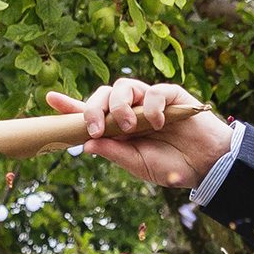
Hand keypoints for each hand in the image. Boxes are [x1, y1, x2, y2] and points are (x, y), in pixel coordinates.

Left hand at [46, 80, 234, 191]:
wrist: (203, 165)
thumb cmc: (170, 167)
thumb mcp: (136, 165)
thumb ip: (114, 152)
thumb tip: (87, 143)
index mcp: (117, 129)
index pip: (91, 113)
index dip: (70, 106)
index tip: (50, 99)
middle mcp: (130, 111)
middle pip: (104, 94)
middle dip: (94, 108)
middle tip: (97, 129)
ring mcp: (148, 101)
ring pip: (124, 86)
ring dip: (119, 106)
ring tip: (129, 128)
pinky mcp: (169, 95)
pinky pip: (153, 91)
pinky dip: (150, 106)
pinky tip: (157, 123)